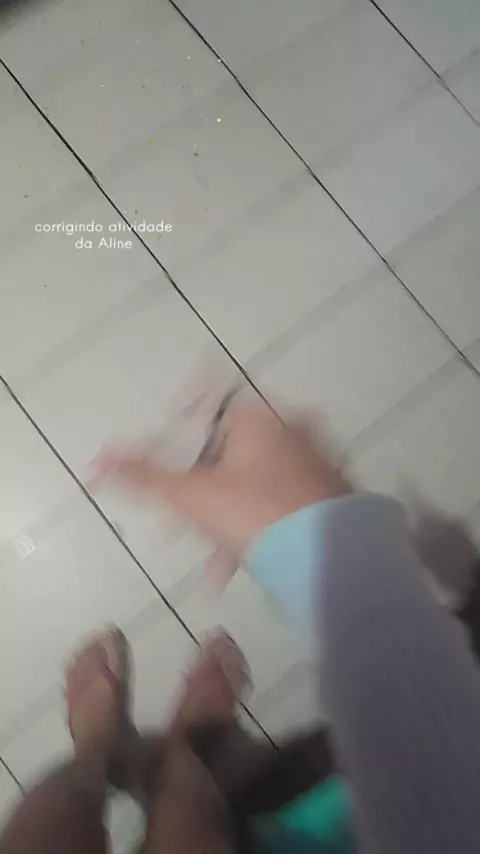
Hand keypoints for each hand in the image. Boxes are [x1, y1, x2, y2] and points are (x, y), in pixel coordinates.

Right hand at [93, 399, 350, 579]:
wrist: (332, 557)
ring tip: (209, 561)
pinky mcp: (329, 491)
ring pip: (254, 481)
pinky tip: (235, 567)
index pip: (210, 397)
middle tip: (180, 519)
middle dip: (200, 490)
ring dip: (225, 518)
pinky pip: (280, 502)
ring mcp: (314, 459)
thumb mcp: (191, 496)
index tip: (168, 451)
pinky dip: (255, 527)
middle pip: (231, 448)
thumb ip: (143, 476)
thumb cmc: (255, 513)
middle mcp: (289, 427)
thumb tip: (98, 461)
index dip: (182, 415)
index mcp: (257, 416)